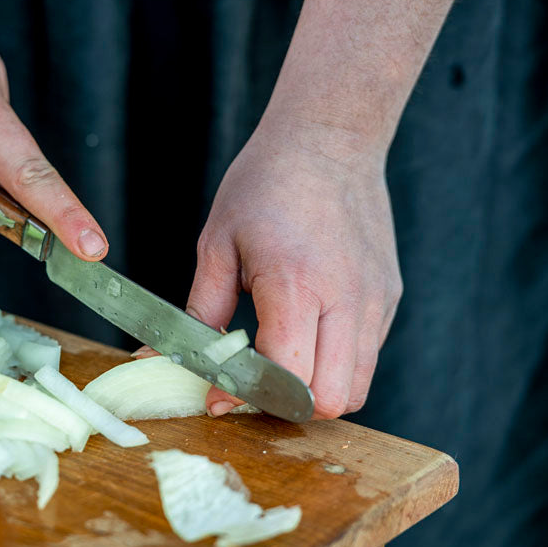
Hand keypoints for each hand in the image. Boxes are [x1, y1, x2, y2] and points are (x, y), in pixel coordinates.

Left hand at [186, 120, 401, 418]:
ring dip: (317, 391)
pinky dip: (336, 364)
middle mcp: (346, 299)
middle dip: (289, 407)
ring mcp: (375, 301)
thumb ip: (197, 314)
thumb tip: (159, 360)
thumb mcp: (217, 245)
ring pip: (357, 387)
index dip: (250, 398)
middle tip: (254, 386)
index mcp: (296, 284)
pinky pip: (367, 356)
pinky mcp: (388, 298)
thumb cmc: (266, 185)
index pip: (287, 376)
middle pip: (331, 400)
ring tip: (281, 365)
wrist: (330, 139)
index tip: (219, 396)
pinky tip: (307, 334)